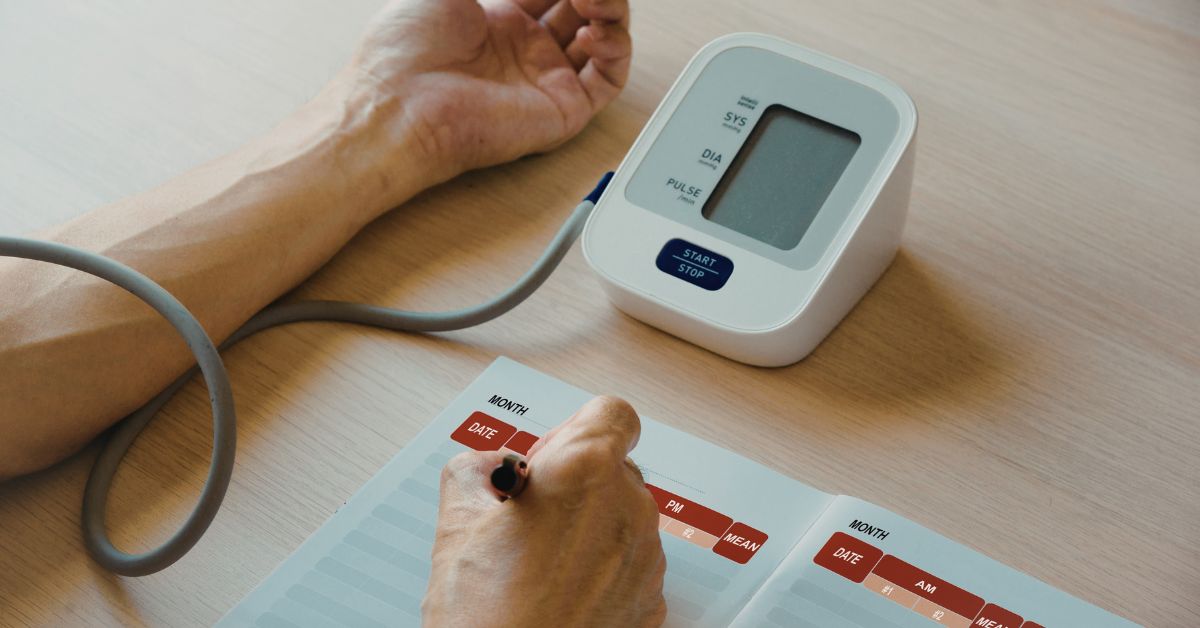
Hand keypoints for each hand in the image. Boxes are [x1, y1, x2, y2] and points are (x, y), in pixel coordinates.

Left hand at [339, 0, 631, 197]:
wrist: (400, 107)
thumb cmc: (405, 50)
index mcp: (497, 18)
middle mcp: (525, 48)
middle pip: (582, 8)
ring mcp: (545, 78)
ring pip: (604, 40)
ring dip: (611, 11)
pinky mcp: (563, 110)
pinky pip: (610, 81)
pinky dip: (616, 51)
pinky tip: (594, 31)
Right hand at [424, 396, 666, 626]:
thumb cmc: (486, 617)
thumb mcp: (455, 523)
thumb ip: (474, 470)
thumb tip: (488, 468)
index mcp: (585, 471)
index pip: (611, 413)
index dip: (574, 430)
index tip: (547, 459)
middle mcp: (628, 508)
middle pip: (615, 466)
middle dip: (576, 483)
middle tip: (530, 515)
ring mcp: (645, 557)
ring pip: (623, 517)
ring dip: (588, 527)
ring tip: (538, 563)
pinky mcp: (651, 600)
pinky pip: (630, 563)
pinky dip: (601, 569)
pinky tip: (559, 591)